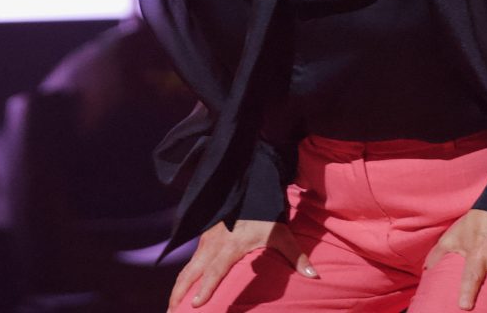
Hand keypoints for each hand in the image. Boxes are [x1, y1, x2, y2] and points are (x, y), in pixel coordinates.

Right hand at [169, 219, 314, 309]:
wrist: (249, 185)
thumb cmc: (266, 213)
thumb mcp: (282, 233)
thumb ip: (296, 256)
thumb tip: (314, 276)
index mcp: (230, 247)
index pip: (214, 271)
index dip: (205, 289)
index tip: (195, 305)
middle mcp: (213, 245)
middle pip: (190, 273)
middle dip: (178, 294)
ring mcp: (206, 241)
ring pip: (187, 268)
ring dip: (178, 288)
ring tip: (171, 307)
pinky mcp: (204, 237)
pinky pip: (191, 261)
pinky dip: (184, 277)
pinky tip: (183, 289)